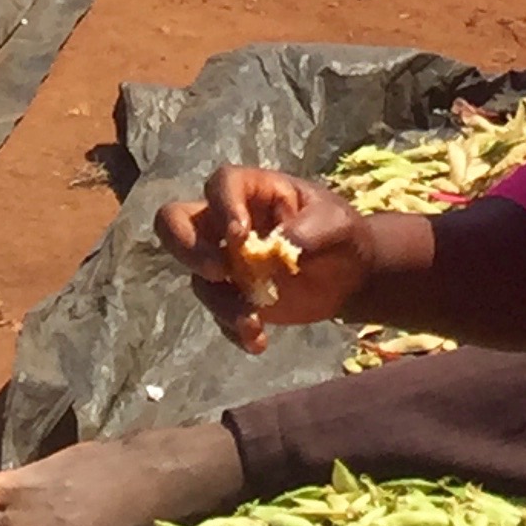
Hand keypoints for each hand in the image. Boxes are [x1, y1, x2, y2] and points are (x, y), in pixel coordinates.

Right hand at [155, 167, 376, 352]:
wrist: (350, 275)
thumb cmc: (340, 233)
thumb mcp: (336, 223)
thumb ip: (310, 230)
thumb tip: (284, 245)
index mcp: (252, 191)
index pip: (221, 184)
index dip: (222, 205)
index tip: (241, 234)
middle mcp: (227, 222)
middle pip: (176, 221)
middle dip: (186, 247)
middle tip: (216, 272)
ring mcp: (226, 261)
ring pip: (198, 277)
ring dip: (220, 303)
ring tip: (253, 324)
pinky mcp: (234, 295)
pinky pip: (217, 312)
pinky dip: (232, 329)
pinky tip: (258, 341)